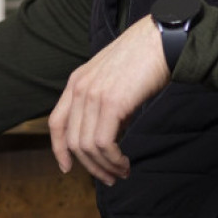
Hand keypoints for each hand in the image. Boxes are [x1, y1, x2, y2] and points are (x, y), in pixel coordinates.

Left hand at [49, 15, 168, 184]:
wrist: (161, 39)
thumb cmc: (144, 58)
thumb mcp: (112, 80)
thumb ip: (103, 104)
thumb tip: (108, 138)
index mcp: (76, 81)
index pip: (56, 122)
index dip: (59, 149)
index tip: (68, 168)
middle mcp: (80, 88)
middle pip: (72, 141)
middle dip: (89, 166)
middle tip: (109, 178)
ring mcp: (93, 95)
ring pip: (87, 146)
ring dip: (104, 166)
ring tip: (121, 173)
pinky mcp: (111, 103)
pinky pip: (104, 143)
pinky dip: (113, 159)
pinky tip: (124, 162)